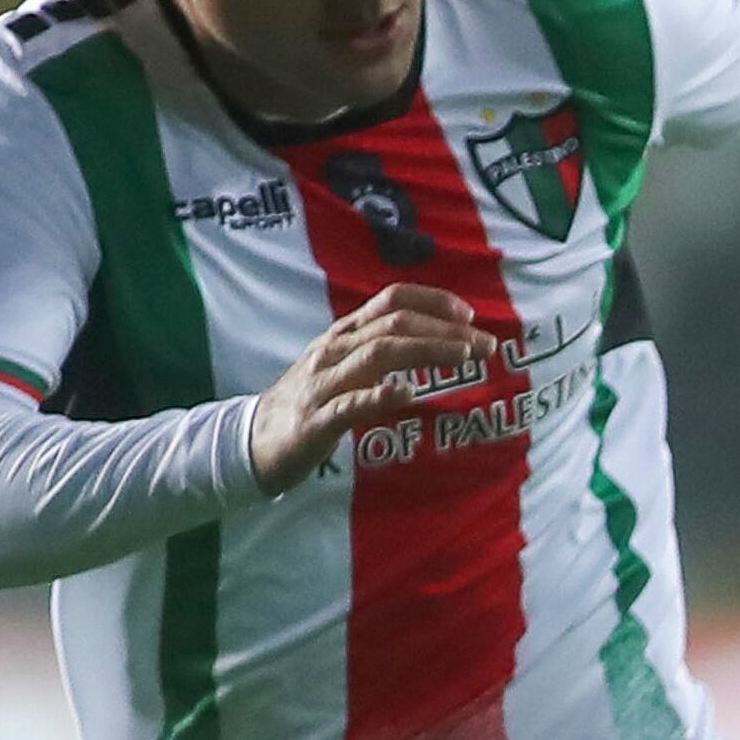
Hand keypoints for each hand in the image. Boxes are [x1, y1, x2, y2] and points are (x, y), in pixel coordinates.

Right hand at [247, 284, 495, 491]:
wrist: (254, 440)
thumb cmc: (310, 401)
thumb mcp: (344, 365)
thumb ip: (381, 348)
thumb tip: (432, 338)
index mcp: (344, 335)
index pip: (390, 300)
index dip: (432, 300)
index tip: (469, 315)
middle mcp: (335, 350)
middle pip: (393, 325)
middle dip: (444, 331)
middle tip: (486, 346)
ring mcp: (324, 383)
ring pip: (378, 355)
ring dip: (427, 352)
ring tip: (464, 358)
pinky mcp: (317, 420)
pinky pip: (350, 405)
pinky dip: (380, 396)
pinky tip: (409, 394)